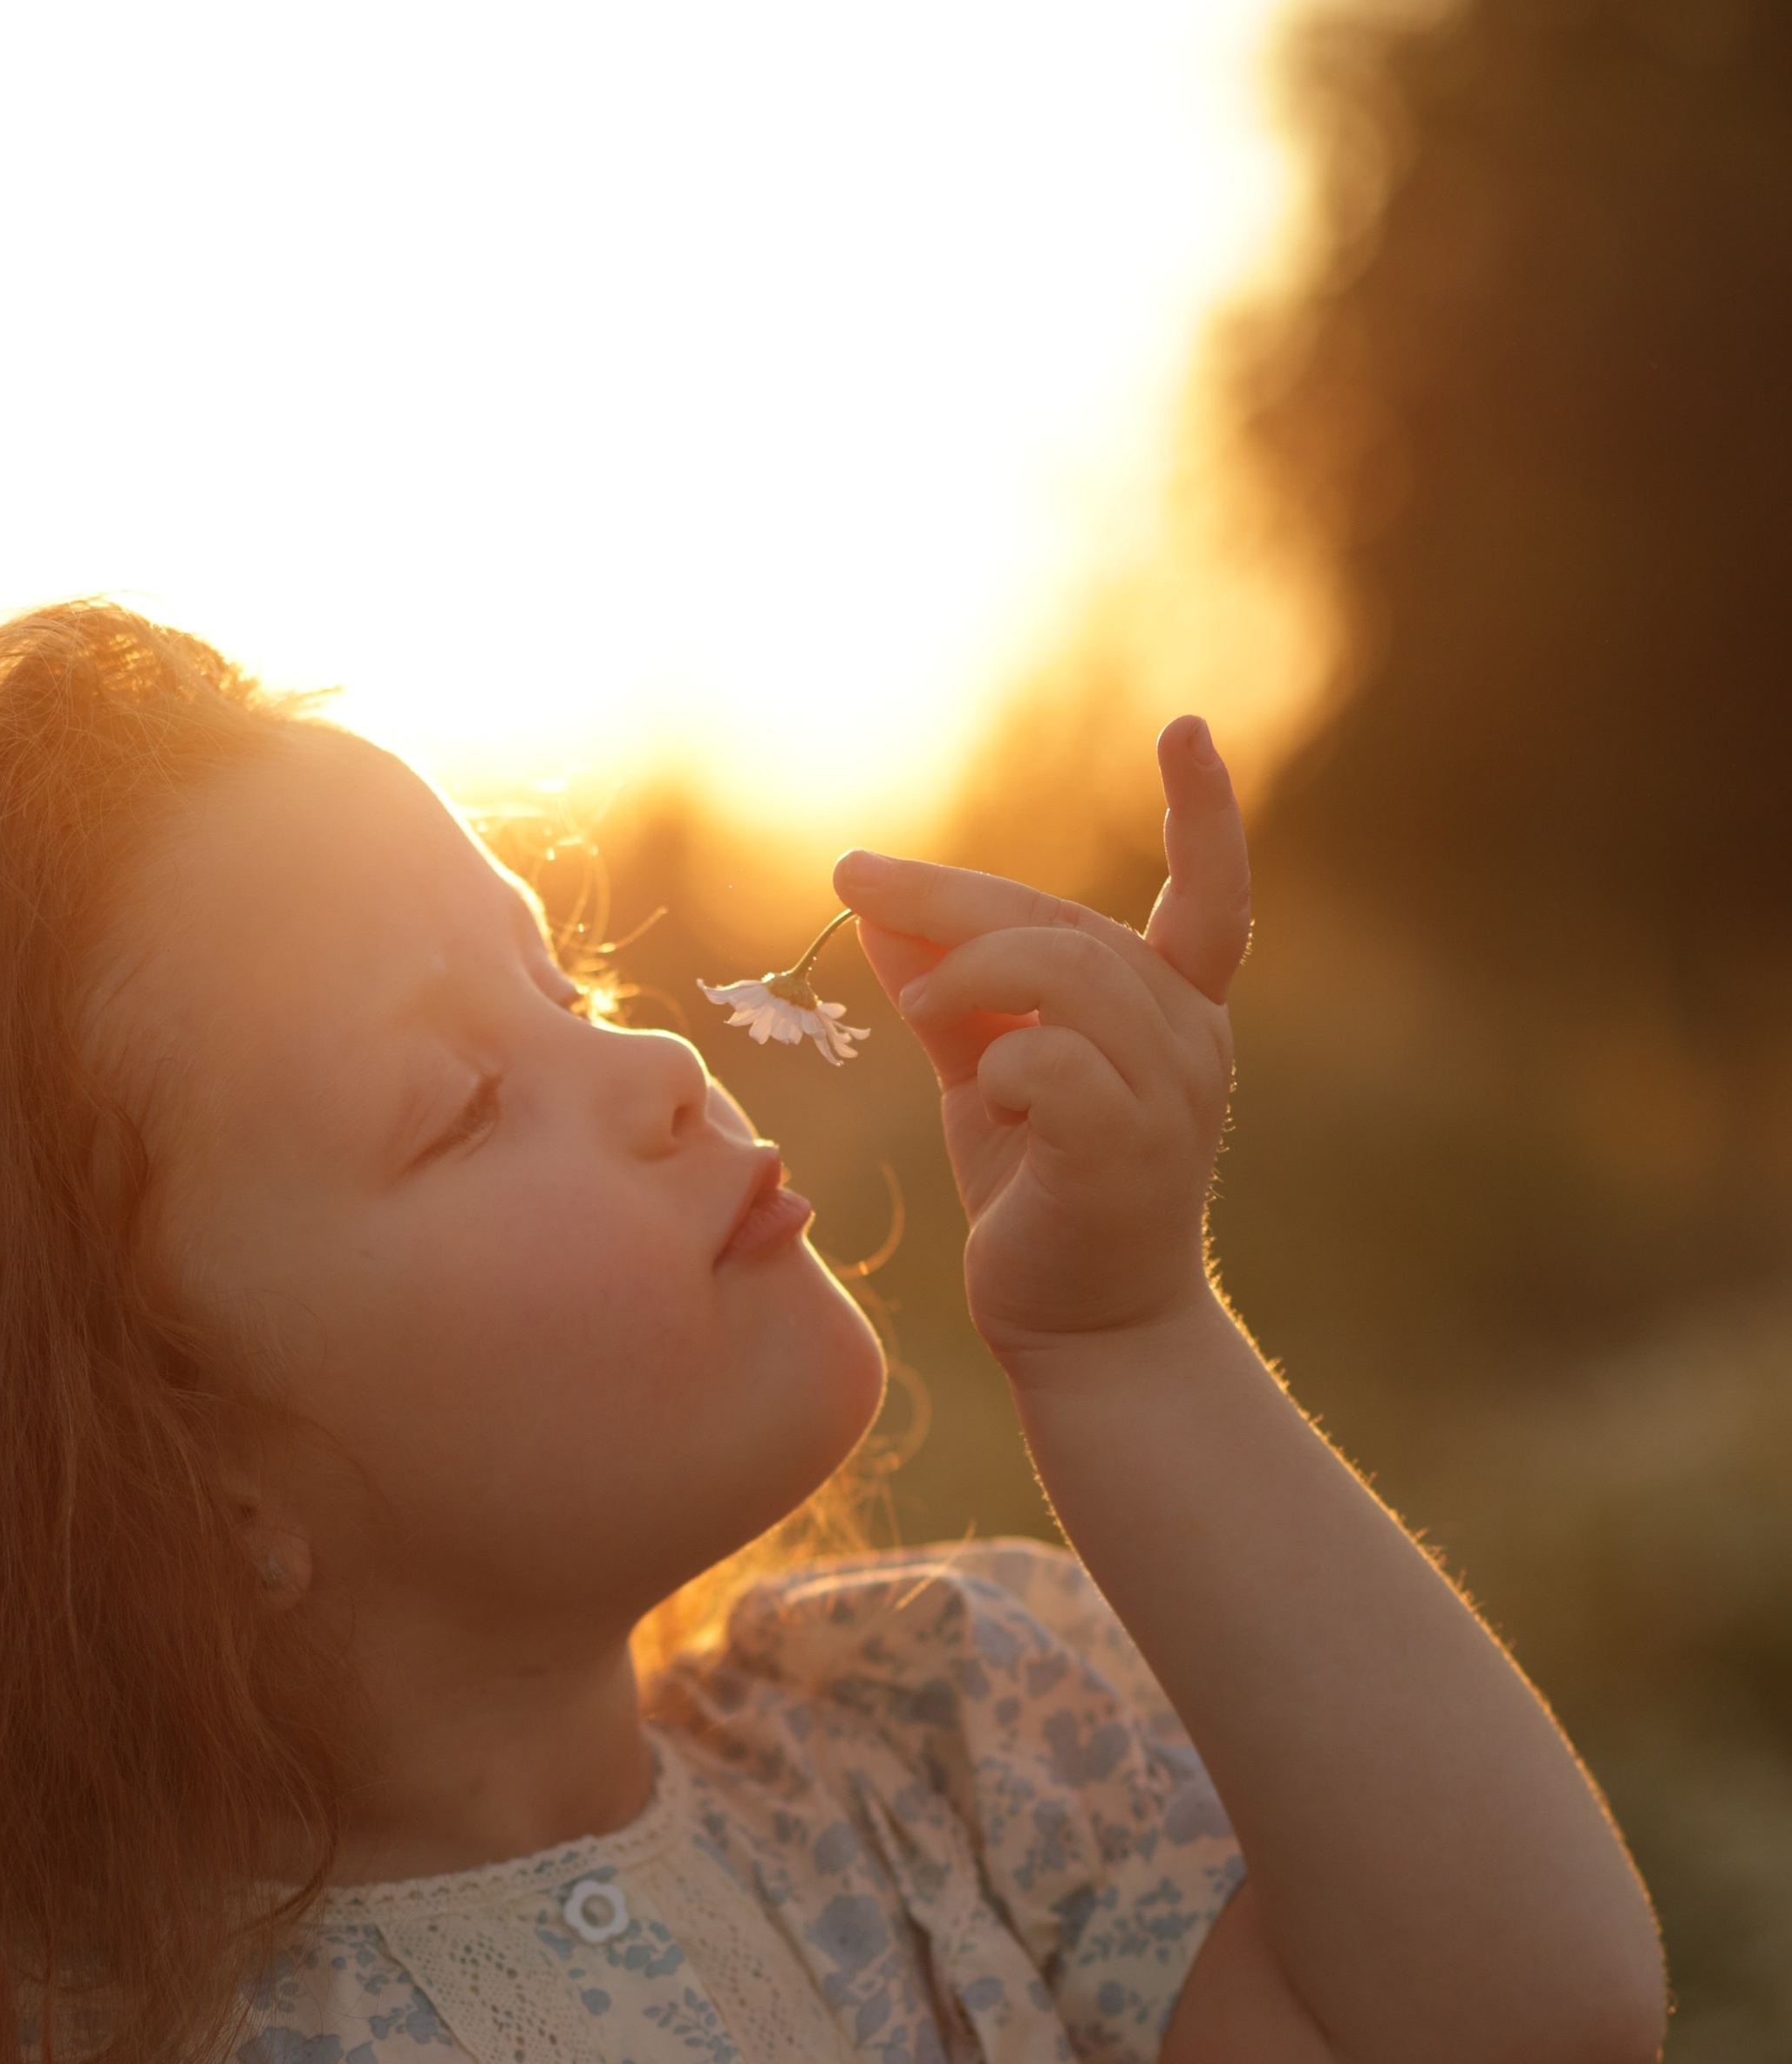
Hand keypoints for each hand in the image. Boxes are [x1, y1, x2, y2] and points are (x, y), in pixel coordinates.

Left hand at [831, 717, 1251, 1358]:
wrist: (1085, 1331)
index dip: (1204, 815)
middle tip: (854, 884)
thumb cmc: (1041, 1193)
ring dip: (966, 979)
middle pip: (1066, 924)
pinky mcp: (1125, 1151)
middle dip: (950, 898)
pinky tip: (985, 1092)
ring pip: (1062, 977)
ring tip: (917, 1016)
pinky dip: (999, 1062)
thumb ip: (948, 990)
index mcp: (1174, 1010)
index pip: (1210, 897)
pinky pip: (1050, 1062)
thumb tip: (873, 906)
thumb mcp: (985, 1073)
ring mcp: (1169, 1097)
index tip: (1185, 732)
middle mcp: (1189, 1040)